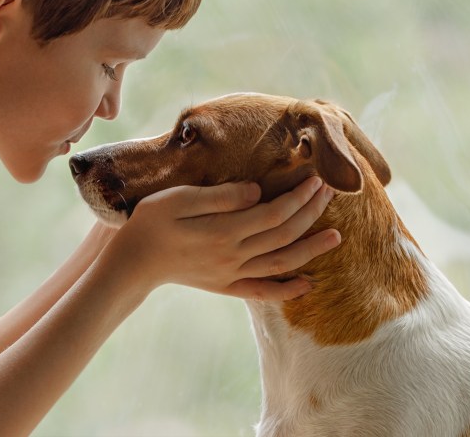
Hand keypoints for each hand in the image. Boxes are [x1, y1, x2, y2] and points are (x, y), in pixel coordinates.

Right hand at [107, 176, 339, 300]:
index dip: (299, 196)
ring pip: (281, 263)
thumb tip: (256, 191)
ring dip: (311, 249)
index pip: (274, 212)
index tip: (316, 178)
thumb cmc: (150, 223)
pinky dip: (287, 290)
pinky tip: (306, 285)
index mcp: (224, 231)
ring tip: (336, 236)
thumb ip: (218, 196)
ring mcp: (231, 274)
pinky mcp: (225, 286)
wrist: (132, 263)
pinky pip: (263, 292)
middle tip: (330, 192)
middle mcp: (233, 255)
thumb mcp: (177, 198)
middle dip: (311, 212)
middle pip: (283, 234)